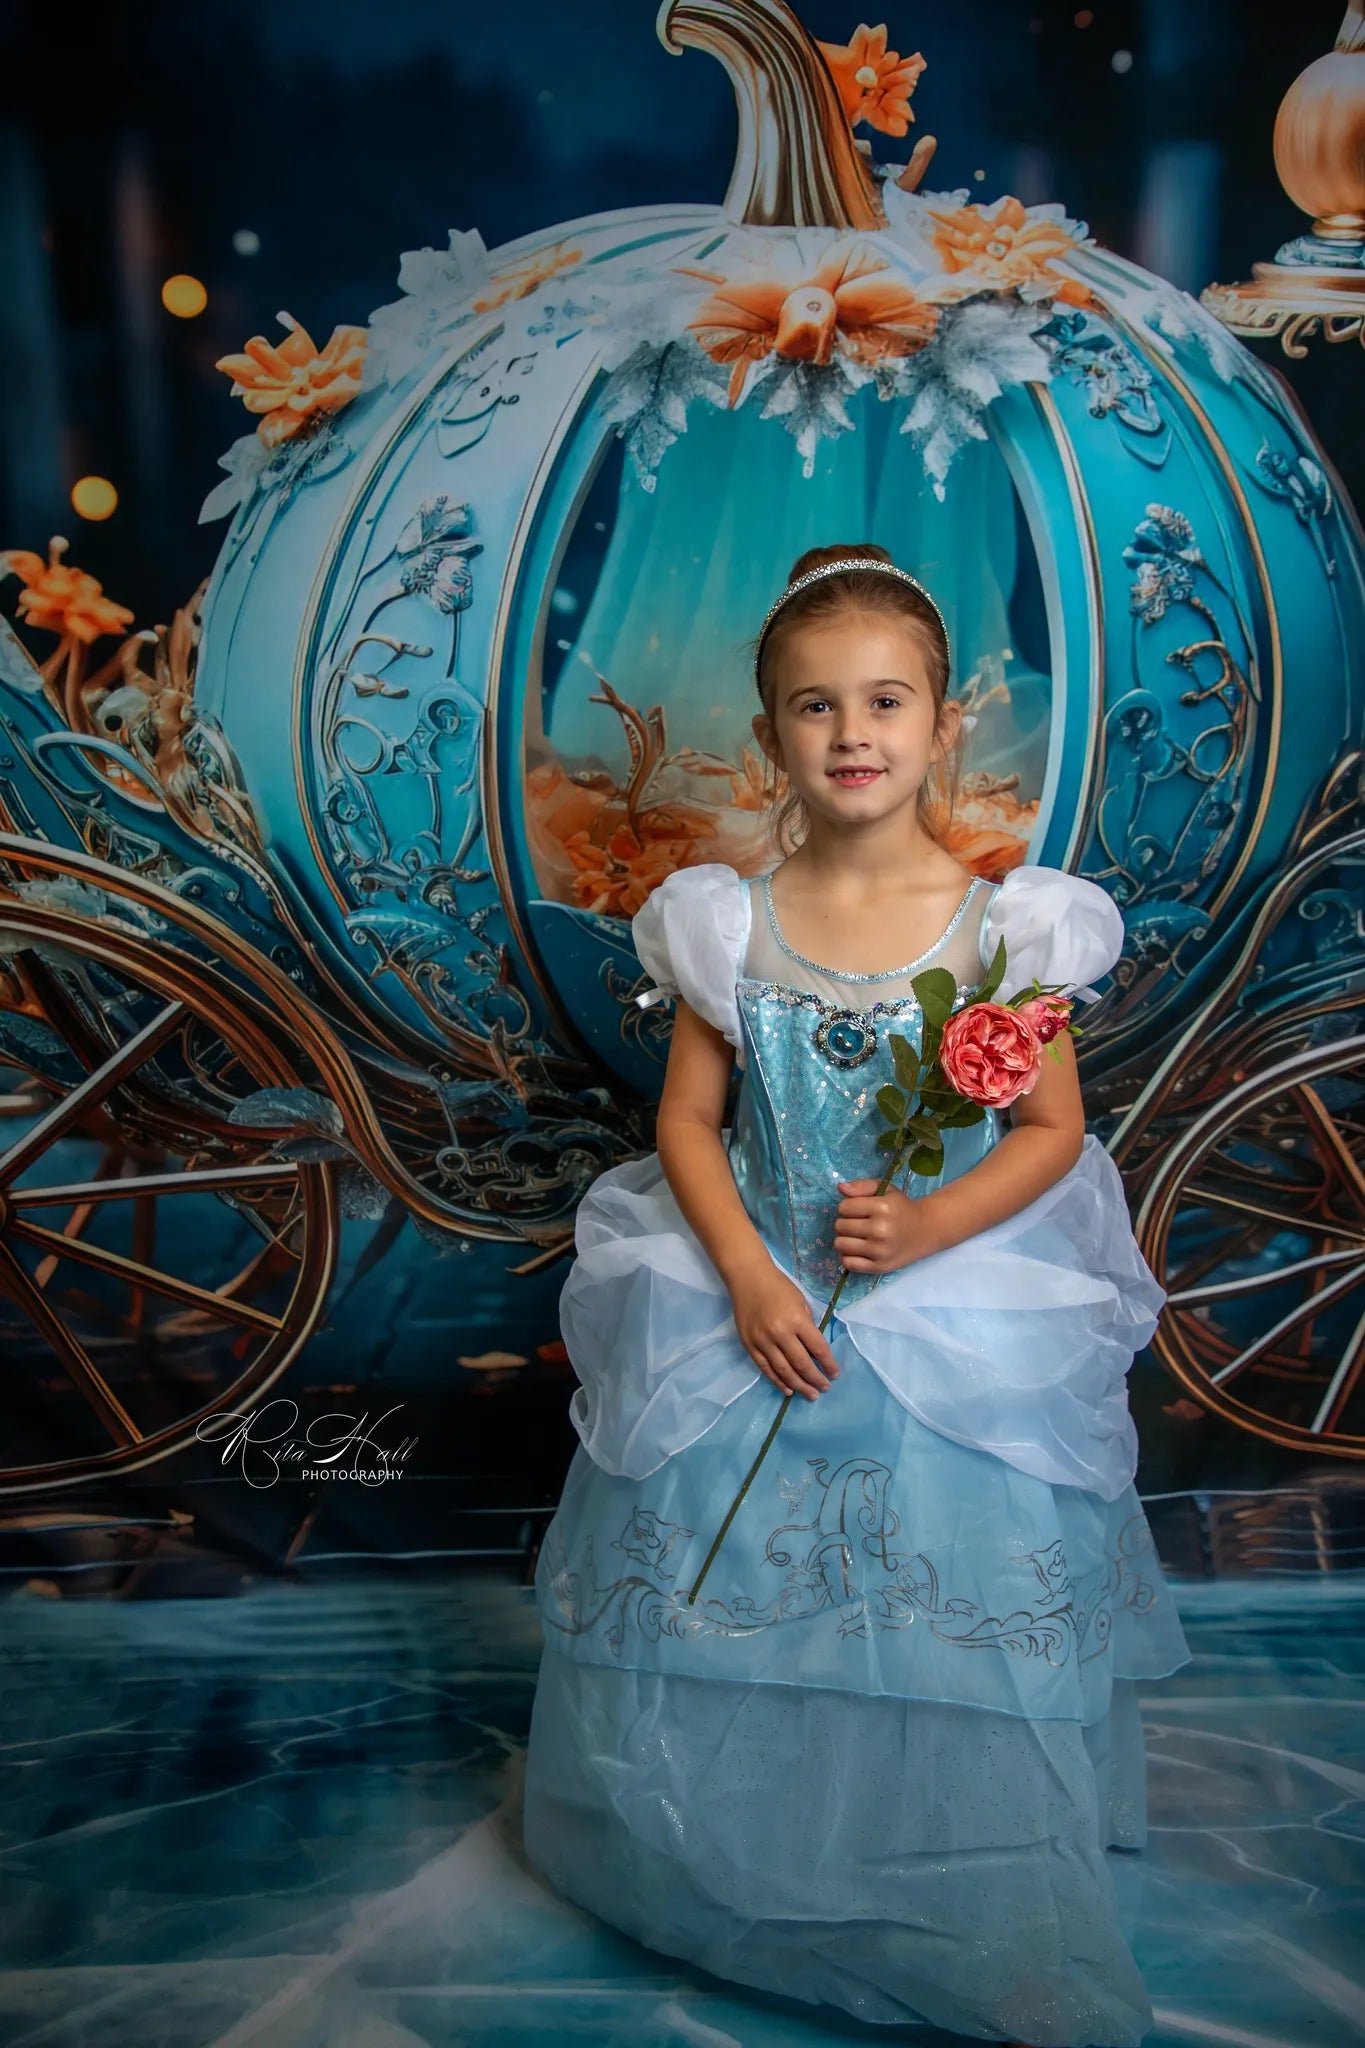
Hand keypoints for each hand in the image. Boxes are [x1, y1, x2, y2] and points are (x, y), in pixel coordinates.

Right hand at [729, 1258, 840, 1399]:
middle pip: (801, 1364)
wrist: (748, 1278)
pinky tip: (788, 1390)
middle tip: (825, 1388)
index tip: (835, 1374)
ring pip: (783, 1371)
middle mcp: (780, 1333)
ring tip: (810, 1394)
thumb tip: (814, 1350)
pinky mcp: (749, 1345)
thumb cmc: (779, 1287)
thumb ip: (807, 1326)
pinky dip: (777, 1381)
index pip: (817, 1348)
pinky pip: (765, 1368)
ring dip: (799, 1385)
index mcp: (797, 1320)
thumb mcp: (801, 1301)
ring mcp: (762, 1341)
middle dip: (816, 1379)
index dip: (828, 1364)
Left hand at [834, 1178, 942, 1273]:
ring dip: (843, 1240)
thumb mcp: (886, 1190)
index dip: (847, 1207)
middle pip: (840, 1226)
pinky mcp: (880, 1267)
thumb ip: (862, 1186)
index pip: (843, 1208)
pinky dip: (847, 1257)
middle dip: (844, 1223)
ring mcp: (880, 1251)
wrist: (926, 1230)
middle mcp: (880, 1230)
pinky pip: (848, 1263)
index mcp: (881, 1208)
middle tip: (857, 1224)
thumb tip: (840, 1188)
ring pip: (840, 1245)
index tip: (857, 1210)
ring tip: (855, 1237)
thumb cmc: (902, 1208)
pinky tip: (856, 1250)